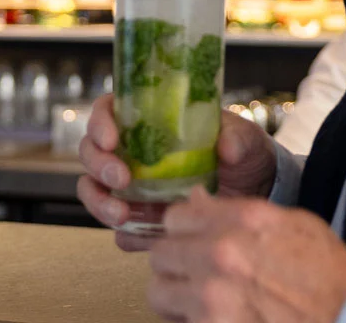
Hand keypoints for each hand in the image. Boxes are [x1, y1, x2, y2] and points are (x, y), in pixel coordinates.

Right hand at [76, 94, 278, 250]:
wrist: (255, 192)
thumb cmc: (242, 154)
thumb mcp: (245, 138)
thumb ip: (235, 138)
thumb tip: (226, 148)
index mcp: (148, 120)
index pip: (107, 111)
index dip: (100, 123)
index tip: (111, 139)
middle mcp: (132, 151)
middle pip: (91, 152)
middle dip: (99, 166)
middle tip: (122, 178)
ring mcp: (132, 187)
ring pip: (94, 190)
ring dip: (99, 203)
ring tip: (121, 215)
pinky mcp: (142, 217)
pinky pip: (119, 228)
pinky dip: (125, 233)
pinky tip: (142, 235)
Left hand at [141, 188, 345, 322]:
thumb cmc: (329, 275)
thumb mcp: (293, 224)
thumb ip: (238, 210)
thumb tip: (196, 199)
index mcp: (241, 222)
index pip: (176, 216)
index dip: (183, 229)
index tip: (191, 239)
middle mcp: (220, 256)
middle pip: (160, 253)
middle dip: (175, 263)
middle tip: (194, 273)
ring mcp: (212, 300)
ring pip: (159, 292)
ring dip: (175, 296)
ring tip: (199, 302)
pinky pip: (178, 322)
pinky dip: (190, 321)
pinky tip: (212, 319)